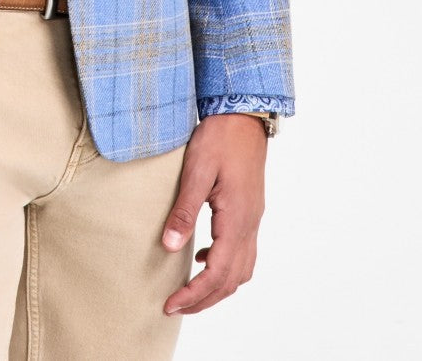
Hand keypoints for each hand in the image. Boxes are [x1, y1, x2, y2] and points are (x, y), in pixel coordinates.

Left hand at [160, 113, 267, 315]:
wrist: (243, 116)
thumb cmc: (219, 138)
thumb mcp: (196, 171)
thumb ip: (184, 211)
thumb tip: (168, 246)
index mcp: (236, 219)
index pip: (217, 273)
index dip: (194, 294)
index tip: (171, 304)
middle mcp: (250, 225)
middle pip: (232, 280)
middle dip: (204, 299)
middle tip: (175, 306)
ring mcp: (253, 219)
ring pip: (241, 270)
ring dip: (217, 287)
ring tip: (190, 291)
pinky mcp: (250, 211)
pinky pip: (243, 252)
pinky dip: (225, 266)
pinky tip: (203, 256)